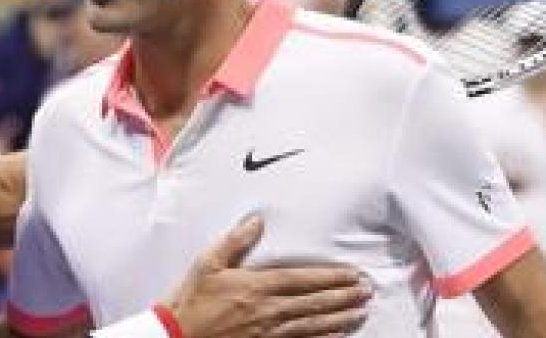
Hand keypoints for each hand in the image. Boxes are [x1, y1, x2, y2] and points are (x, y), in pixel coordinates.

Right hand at [165, 216, 369, 337]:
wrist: (179, 336)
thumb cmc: (192, 300)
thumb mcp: (208, 263)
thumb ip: (235, 241)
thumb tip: (257, 220)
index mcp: (255, 286)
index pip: (302, 279)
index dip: (330, 277)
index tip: (351, 273)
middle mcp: (268, 310)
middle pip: (314, 303)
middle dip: (343, 296)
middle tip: (366, 290)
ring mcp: (269, 332)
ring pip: (313, 325)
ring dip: (340, 317)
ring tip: (360, 311)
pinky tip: (338, 336)